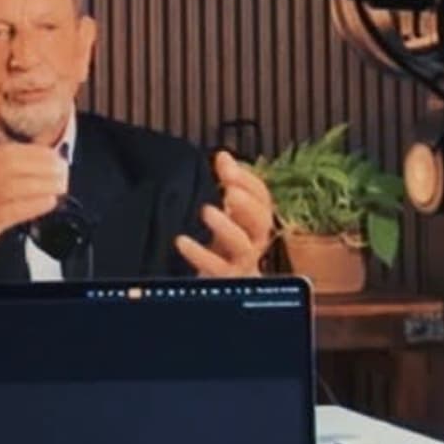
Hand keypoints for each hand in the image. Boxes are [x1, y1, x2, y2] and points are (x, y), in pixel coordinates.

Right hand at [0, 110, 70, 275]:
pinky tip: (50, 202)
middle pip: (11, 168)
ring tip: (61, 184)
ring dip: (43, 185)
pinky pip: (13, 213)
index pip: (4, 152)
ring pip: (14, 189)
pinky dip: (34, 206)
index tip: (52, 154)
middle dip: (42, 167)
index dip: (32, 152)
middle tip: (62, 168)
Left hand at [175, 151, 278, 277]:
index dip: (249, 181)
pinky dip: (198, 253)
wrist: (224, 287)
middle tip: (229, 190)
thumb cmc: (226, 246)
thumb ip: (228, 183)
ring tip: (206, 211)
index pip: (262, 198)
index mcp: (256, 222)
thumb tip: (224, 155)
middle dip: (247, 203)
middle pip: (261, 221)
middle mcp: (254, 241)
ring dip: (226, 226)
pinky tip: (181, 240)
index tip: (228, 168)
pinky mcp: (226, 279)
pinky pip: (216, 267)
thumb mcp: (227, 214)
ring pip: (242, 245)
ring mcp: (242, 261)